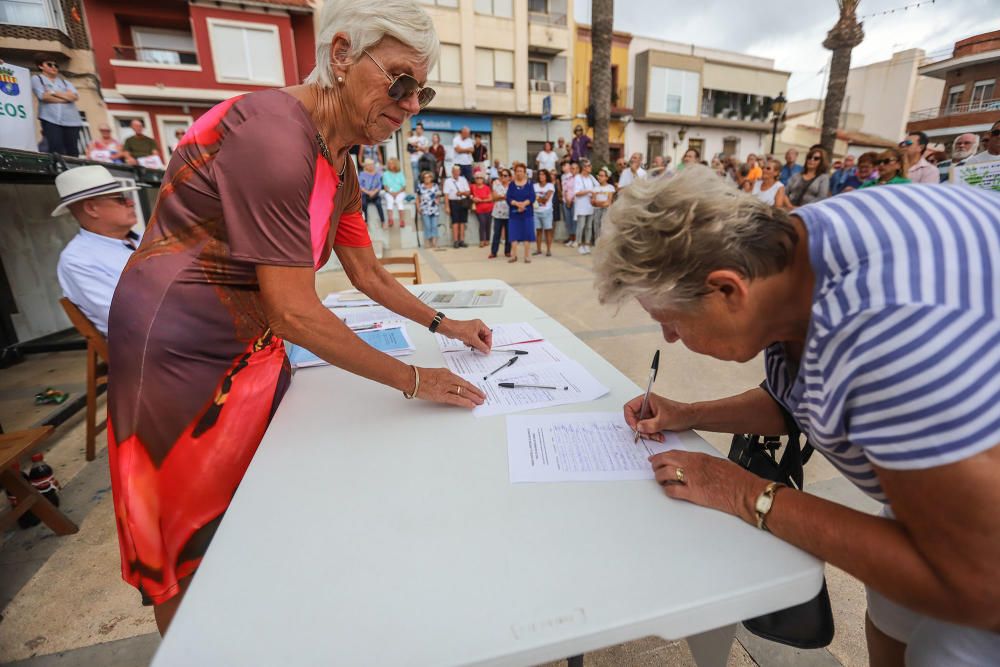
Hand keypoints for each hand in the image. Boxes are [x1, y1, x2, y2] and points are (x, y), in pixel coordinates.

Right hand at [415, 366, 485, 407]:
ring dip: (473, 397)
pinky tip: (471, 405)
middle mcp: (449, 379)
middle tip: (483, 397)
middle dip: (476, 392)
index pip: (463, 381)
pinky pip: (456, 399)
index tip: (478, 390)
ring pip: (464, 392)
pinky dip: (465, 402)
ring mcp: (446, 387)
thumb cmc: (421, 376)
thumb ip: (446, 377)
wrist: (412, 378)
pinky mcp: (442, 395)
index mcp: (448, 373)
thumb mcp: (437, 372)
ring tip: (480, 402)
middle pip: (466, 386)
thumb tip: (452, 383)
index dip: (472, 387)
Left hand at [439, 317, 491, 353]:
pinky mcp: (467, 333)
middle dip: (481, 343)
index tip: (487, 348)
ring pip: (477, 339)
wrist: (450, 329)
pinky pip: (472, 340)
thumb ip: (481, 346)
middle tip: (481, 349)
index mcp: (480, 325)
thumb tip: (486, 349)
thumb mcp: (473, 339)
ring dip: (475, 344)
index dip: (488, 342)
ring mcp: (471, 330)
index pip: (488, 334)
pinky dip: (470, 343)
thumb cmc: (460, 329)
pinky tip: (467, 343)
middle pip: (483, 337)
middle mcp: (476, 326)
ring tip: (472, 346)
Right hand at [623, 393, 694, 441]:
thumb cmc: (680, 413)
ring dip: (647, 434)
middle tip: (647, 434)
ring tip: (657, 436)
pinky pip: (646, 430)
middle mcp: (646, 406)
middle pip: (633, 419)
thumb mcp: (664, 420)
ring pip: (640, 426)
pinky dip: (651, 435)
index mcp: (646, 399)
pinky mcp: (652, 421)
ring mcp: (648, 414)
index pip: (629, 407)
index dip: (630, 418)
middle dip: (640, 429)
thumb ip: (650, 424)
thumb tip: (638, 427)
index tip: (635, 427)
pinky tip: (659, 436)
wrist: (689, 418)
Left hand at [648, 450, 766, 522]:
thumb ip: (701, 462)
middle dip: (656, 465)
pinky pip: (672, 490)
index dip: (660, 456)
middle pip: (664, 461)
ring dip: (659, 478)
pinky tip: (670, 491)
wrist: (745, 491)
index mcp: (698, 457)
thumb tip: (689, 465)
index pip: (673, 453)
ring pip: (664, 474)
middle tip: (654, 470)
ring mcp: (692, 479)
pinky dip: (668, 491)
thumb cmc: (736, 478)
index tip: (654, 458)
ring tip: (662, 482)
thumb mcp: (716, 462)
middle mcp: (692, 465)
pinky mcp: (694, 494)